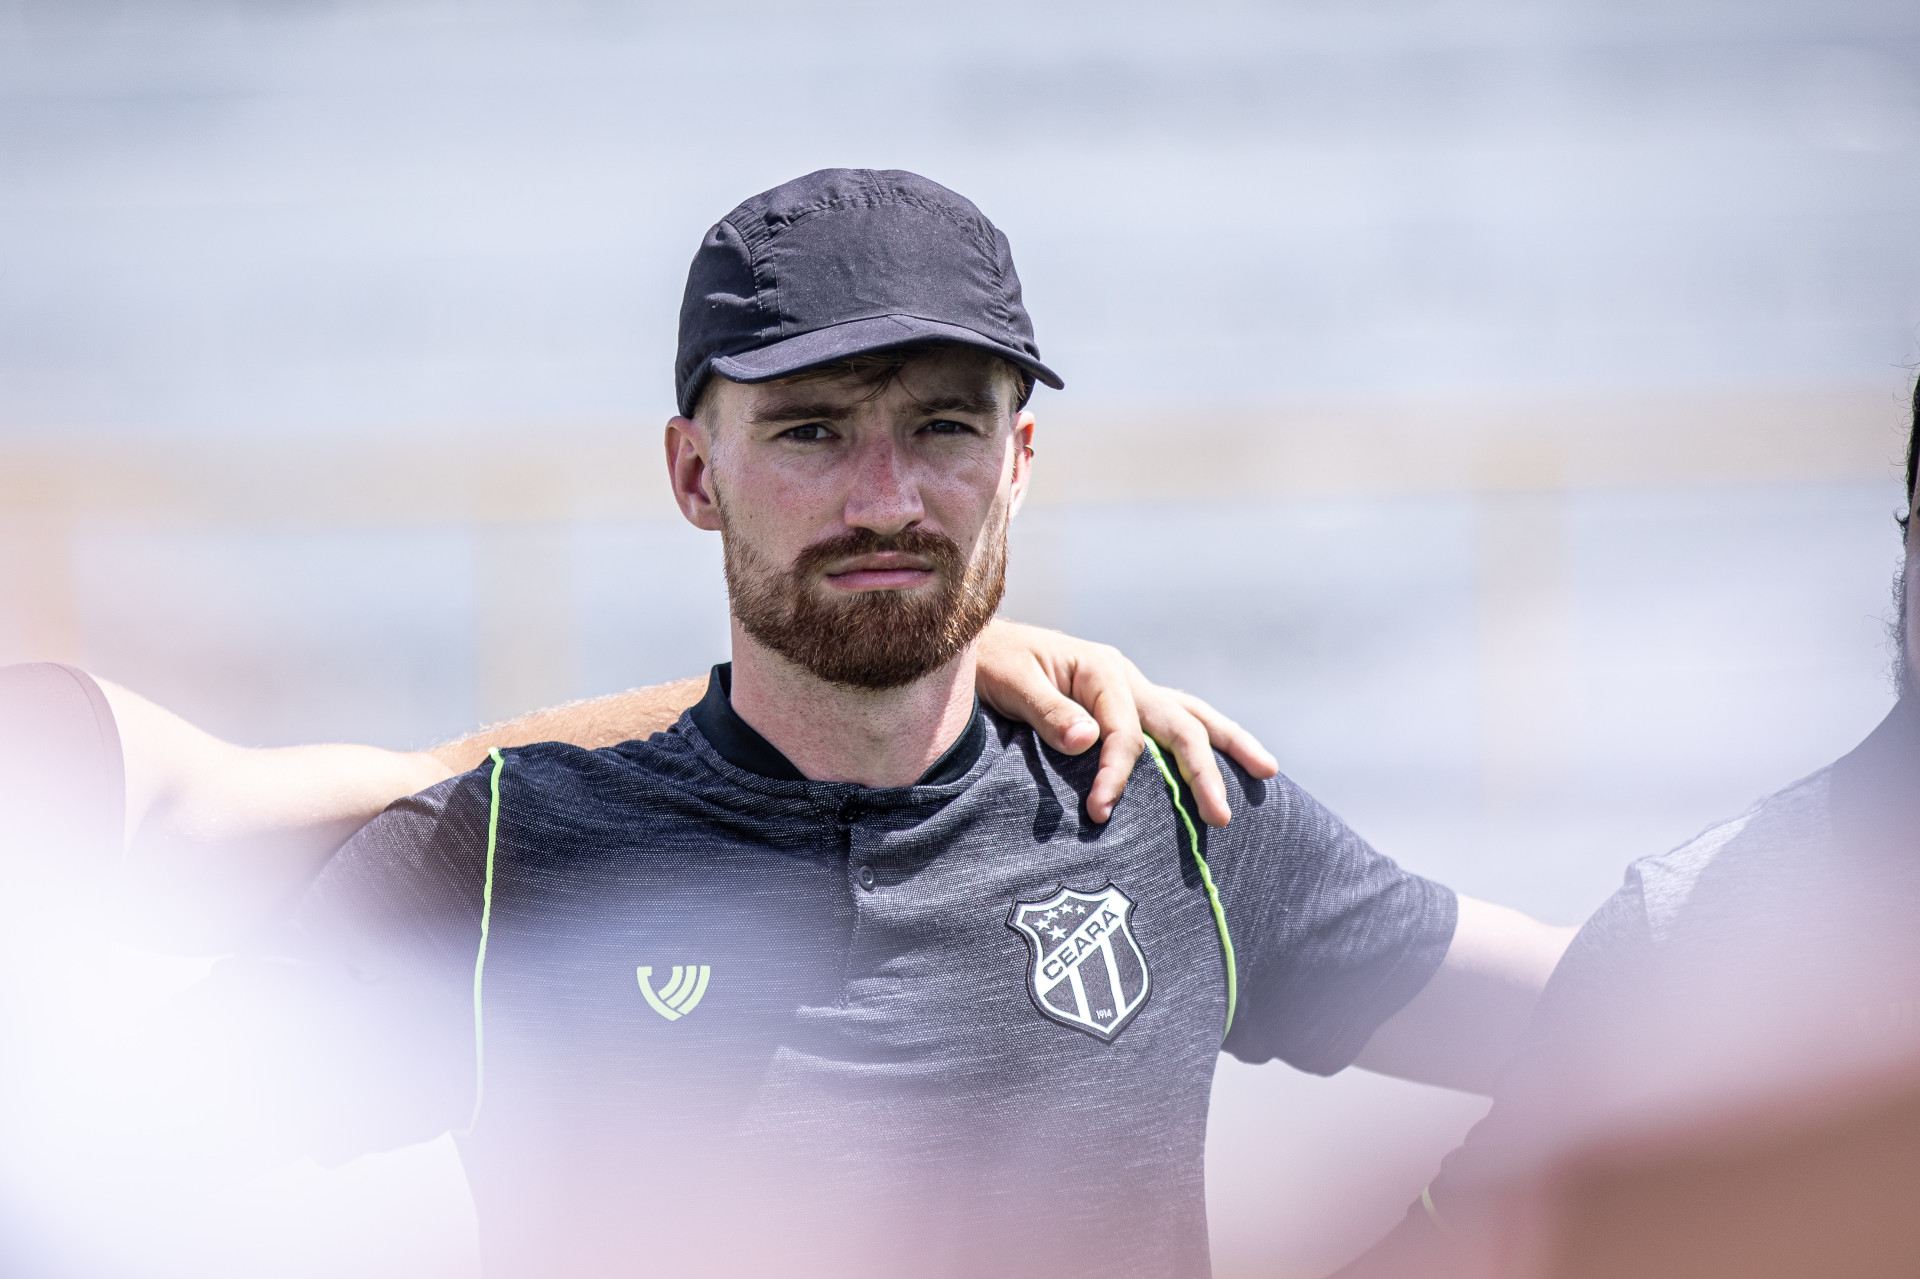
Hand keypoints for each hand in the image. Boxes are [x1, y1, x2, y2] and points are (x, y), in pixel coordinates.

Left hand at [974, 620, 1278, 826]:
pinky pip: (1175, 720)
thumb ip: (1048, 712)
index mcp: (1100, 670)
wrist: (978, 646)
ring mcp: (1130, 687)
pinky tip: (1225, 760)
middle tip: (1219, 816)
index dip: (1117, 775)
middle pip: (1179, 725)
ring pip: (1192, 716)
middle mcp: (1125, 676)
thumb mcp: (1010, 684)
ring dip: (1229, 745)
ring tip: (1267, 772)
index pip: (1125, 734)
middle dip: (1203, 772)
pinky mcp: (1124, 701)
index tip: (1099, 811)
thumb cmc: (990, 664)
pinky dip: (1203, 739)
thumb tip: (1090, 740)